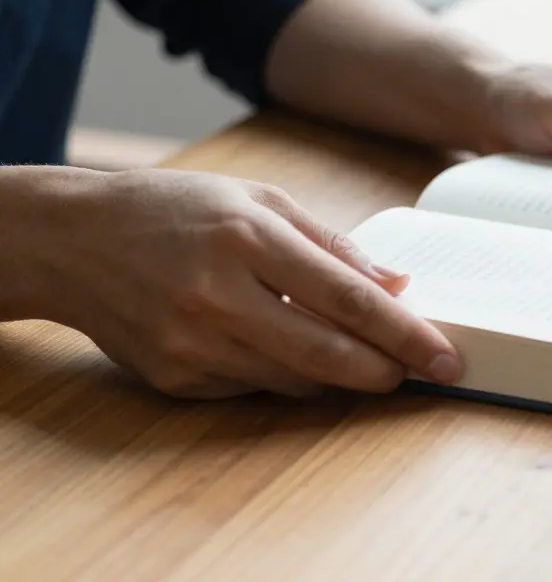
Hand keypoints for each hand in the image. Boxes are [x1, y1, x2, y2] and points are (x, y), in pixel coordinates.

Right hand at [33, 169, 459, 398]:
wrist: (70, 239)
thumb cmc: (177, 208)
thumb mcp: (258, 199)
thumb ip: (331, 244)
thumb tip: (396, 286)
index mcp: (246, 236)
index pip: (345, 298)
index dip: (403, 333)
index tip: (444, 356)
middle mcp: (216, 293)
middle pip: (326, 352)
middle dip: (386, 370)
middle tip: (423, 375)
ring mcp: (189, 341)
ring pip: (294, 380)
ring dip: (341, 376)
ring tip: (366, 360)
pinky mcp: (172, 376)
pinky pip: (253, 388)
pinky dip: (287, 377)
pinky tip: (292, 353)